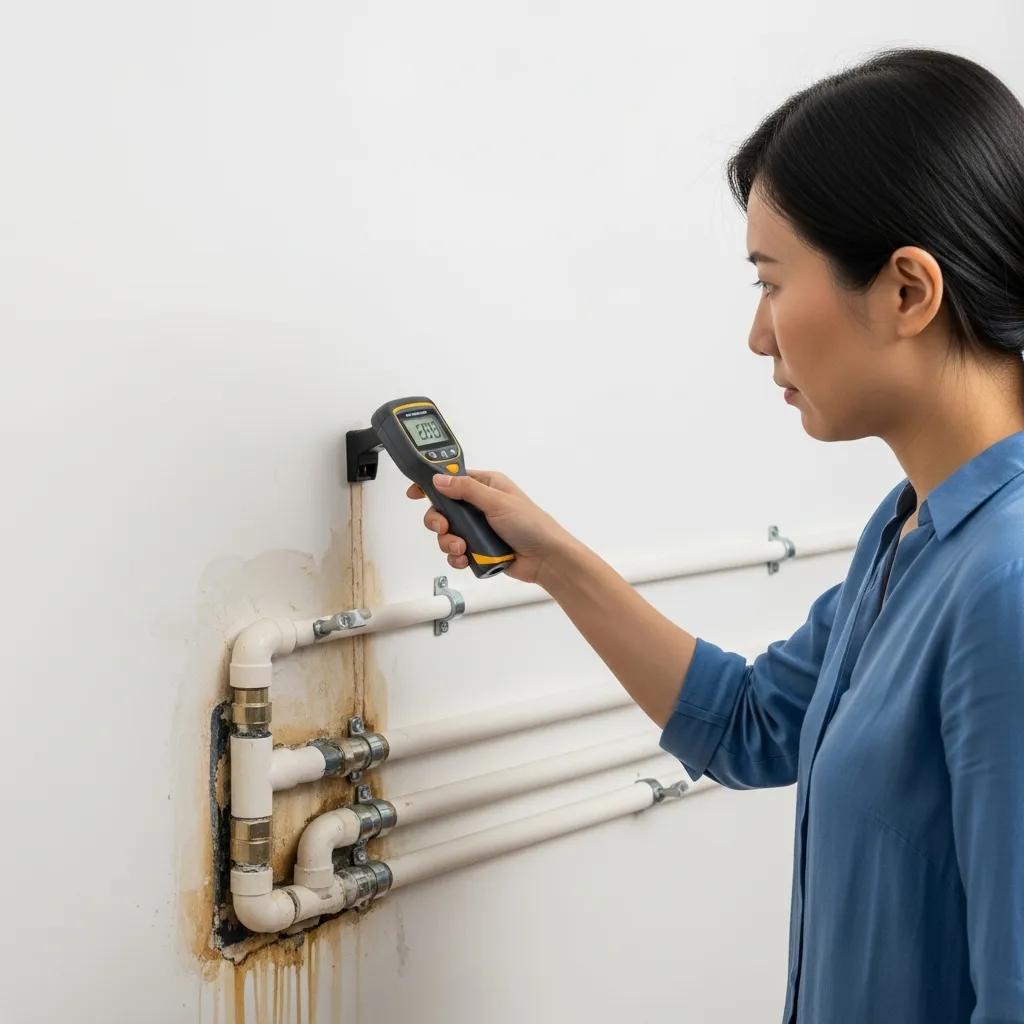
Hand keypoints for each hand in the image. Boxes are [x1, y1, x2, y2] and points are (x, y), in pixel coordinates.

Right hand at [406, 469, 574, 584]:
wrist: (547, 559)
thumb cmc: (531, 524)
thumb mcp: (497, 501)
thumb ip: (466, 489)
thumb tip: (439, 479)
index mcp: (486, 486)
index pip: (452, 480)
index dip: (431, 485)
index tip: (414, 493)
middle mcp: (480, 506)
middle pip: (443, 509)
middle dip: (439, 521)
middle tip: (444, 528)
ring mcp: (479, 529)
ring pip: (447, 533)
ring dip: (449, 542)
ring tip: (463, 549)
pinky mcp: (479, 550)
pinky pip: (456, 552)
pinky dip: (457, 557)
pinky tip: (465, 559)